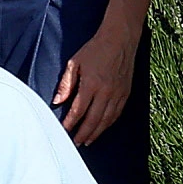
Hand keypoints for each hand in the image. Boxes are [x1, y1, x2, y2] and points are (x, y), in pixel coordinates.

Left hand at [53, 21, 141, 145]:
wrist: (120, 40)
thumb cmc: (95, 49)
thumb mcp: (75, 63)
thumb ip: (66, 83)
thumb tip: (57, 101)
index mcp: (91, 84)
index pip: (78, 110)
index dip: (70, 123)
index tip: (63, 131)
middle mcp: (106, 92)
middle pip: (93, 120)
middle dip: (83, 134)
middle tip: (75, 143)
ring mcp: (118, 94)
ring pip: (106, 120)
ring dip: (96, 132)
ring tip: (87, 141)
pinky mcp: (126, 93)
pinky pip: (117, 114)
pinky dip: (108, 124)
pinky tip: (101, 128)